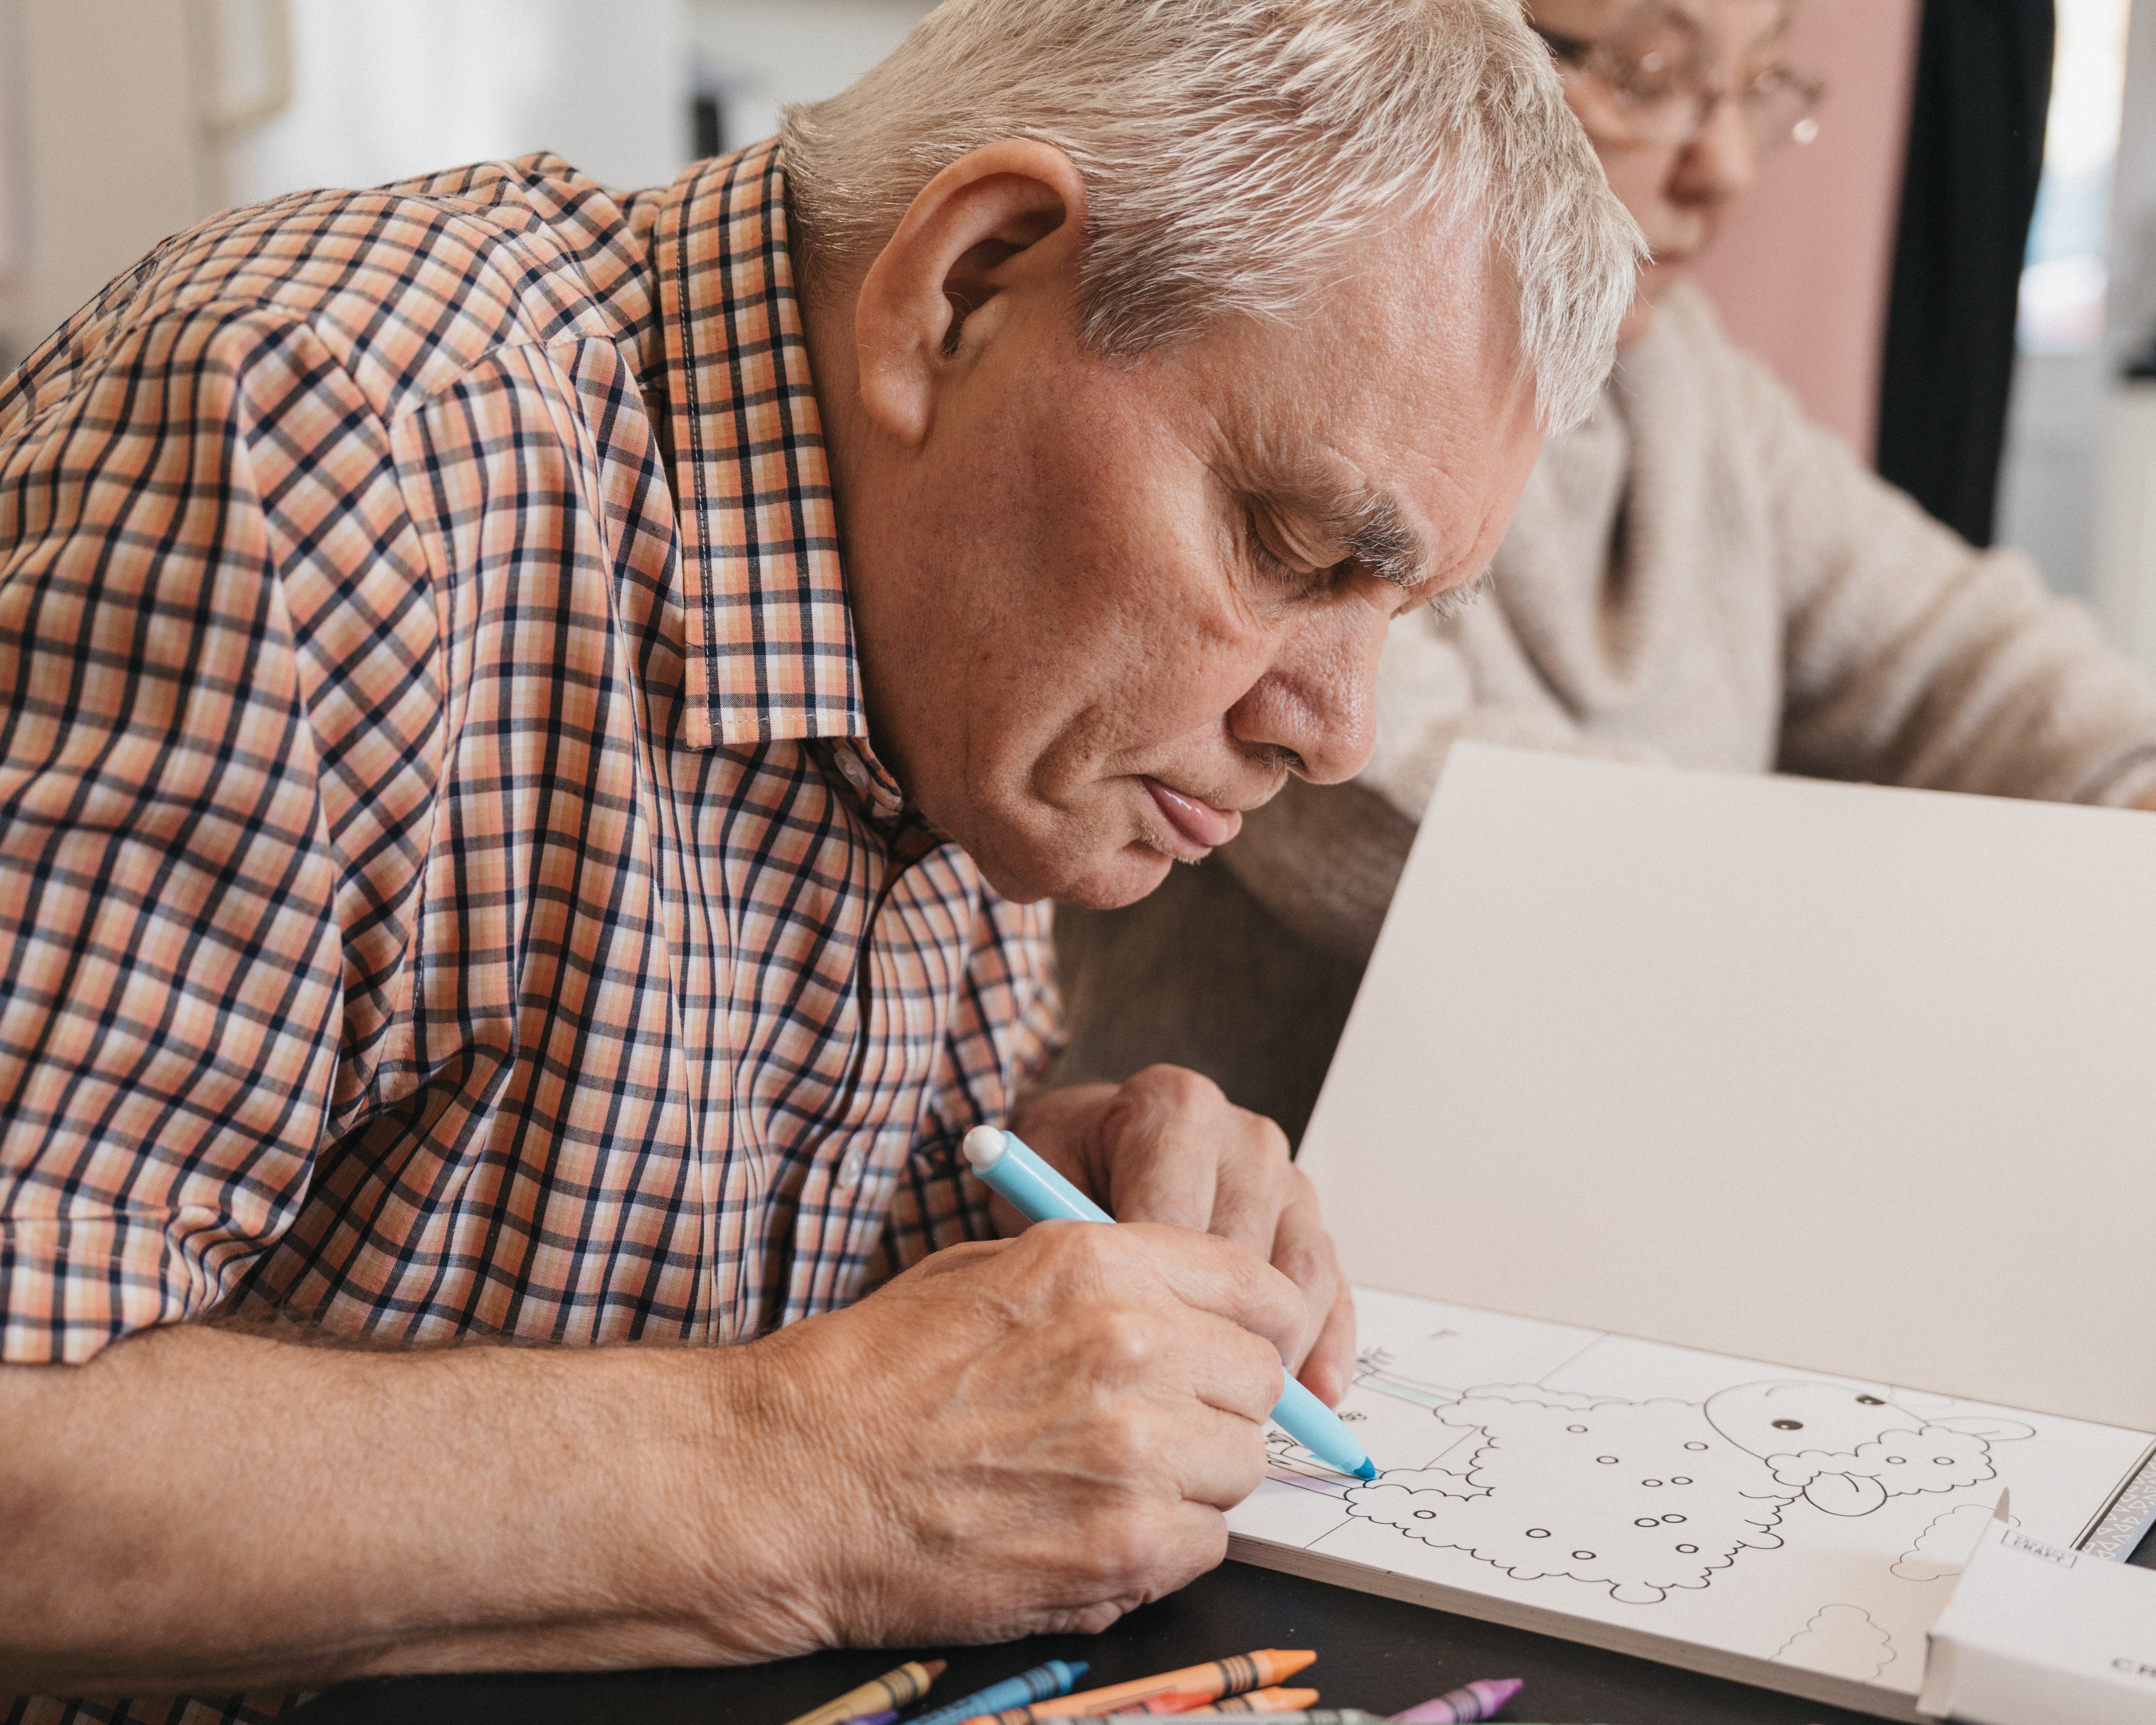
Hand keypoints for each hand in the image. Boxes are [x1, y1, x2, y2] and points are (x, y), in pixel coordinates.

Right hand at [714, 1220, 1303, 1649]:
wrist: (793, 1480)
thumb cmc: (874, 1375)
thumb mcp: (993, 1271)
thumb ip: (1110, 1281)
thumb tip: (1195, 1310)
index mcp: (1103, 1265)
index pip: (1259, 1288)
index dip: (1251, 1325)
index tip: (1231, 1348)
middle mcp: (1133, 1348)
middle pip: (1258, 1382)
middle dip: (1218, 1401)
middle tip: (1155, 1420)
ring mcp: (1135, 1454)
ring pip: (1241, 1467)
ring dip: (1195, 1476)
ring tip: (1110, 1476)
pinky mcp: (1124, 1549)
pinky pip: (1207, 1545)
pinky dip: (1165, 1543)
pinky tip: (1094, 1525)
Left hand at [1008, 1068, 1355, 1404]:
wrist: (1098, 1138)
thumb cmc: (1067, 1168)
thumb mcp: (1043, 1184)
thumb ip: (1074, 1234)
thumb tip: (1109, 1309)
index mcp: (1176, 1109)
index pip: (1177, 1216)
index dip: (1155, 1293)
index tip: (1136, 1356)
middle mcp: (1242, 1136)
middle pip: (1245, 1249)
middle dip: (1217, 1330)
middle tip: (1181, 1400)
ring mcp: (1284, 1177)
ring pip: (1300, 1271)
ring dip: (1280, 1347)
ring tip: (1249, 1413)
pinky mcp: (1309, 1218)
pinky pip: (1331, 1283)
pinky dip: (1327, 1343)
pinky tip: (1316, 1393)